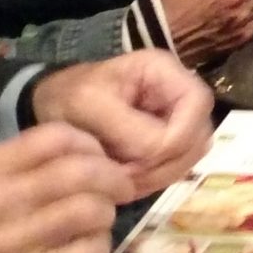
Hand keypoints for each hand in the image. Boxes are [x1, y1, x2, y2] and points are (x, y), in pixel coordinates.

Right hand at [0, 124, 128, 252]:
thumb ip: (16, 165)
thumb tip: (82, 154)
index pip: (53, 138)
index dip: (89, 143)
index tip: (98, 156)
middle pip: (81, 172)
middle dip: (111, 177)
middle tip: (118, 186)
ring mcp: (10, 244)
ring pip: (90, 211)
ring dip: (106, 213)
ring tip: (100, 219)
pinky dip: (99, 247)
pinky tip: (89, 247)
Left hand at [30, 52, 214, 196]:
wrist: (52, 106)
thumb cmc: (69, 97)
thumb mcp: (90, 105)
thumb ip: (127, 127)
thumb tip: (158, 152)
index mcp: (164, 72)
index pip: (199, 103)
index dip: (180, 135)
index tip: (144, 156)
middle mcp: (178, 95)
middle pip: (200, 135)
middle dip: (166, 162)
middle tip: (127, 176)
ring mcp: (175, 121)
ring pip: (189, 157)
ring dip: (158, 175)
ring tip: (120, 179)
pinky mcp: (167, 143)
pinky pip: (174, 169)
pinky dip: (151, 181)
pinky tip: (124, 180)